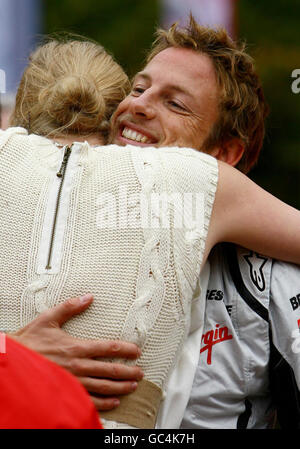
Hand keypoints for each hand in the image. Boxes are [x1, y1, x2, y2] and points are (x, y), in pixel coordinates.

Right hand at [9, 294, 143, 409]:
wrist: (12, 362)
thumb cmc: (29, 342)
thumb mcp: (48, 319)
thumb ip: (70, 307)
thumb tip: (88, 296)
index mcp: (76, 347)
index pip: (108, 348)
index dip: (125, 349)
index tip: (137, 351)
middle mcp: (78, 366)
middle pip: (110, 370)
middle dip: (128, 372)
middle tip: (141, 373)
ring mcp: (73, 383)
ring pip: (103, 387)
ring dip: (120, 387)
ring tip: (132, 387)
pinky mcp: (66, 393)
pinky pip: (89, 401)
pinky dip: (104, 403)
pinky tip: (114, 402)